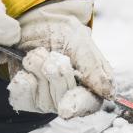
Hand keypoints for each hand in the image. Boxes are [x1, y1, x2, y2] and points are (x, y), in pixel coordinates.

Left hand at [7, 0, 114, 118]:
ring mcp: (48, 99)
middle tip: (54, 55)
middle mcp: (69, 97)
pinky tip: (27, 67)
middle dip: (56, 74)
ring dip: (39, 68)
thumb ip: (93, 67)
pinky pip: (23, 97)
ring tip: (40, 53)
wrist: (35, 24)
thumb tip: (109, 93)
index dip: (78, 105)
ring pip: (43, 97)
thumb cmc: (62, 33)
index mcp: (90, 85)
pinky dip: (23, 78)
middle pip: (63, 99)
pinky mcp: (28, 98)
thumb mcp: (80, 42)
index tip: (66, 109)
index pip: (89, 104)